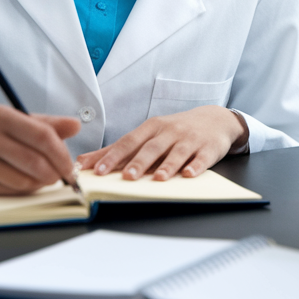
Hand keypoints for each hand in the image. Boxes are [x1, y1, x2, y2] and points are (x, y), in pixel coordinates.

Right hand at [0, 104, 80, 194]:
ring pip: (24, 179)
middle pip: (34, 160)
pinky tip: (26, 181)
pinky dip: (26, 189)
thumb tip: (76, 125)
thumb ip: (48, 124)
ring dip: (41, 182)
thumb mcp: (18, 121)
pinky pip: (11, 190)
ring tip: (43, 177)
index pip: (41, 135)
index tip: (71, 165)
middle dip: (55, 172)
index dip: (62, 153)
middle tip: (63, 176)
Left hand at [76, 105, 246, 180]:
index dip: (113, 156)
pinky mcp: (208, 148)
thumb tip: (83, 162)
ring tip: (158, 178)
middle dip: (139, 162)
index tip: (98, 170)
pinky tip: (189, 174)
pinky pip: (201, 158)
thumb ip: (118, 149)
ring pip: (177, 153)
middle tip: (127, 177)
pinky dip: (195, 166)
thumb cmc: (175, 130)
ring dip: (167, 166)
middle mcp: (169, 132)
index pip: (129, 142)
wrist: (215, 119)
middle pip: (152, 148)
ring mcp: (190, 139)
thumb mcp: (148, 134)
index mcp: (151, 128)